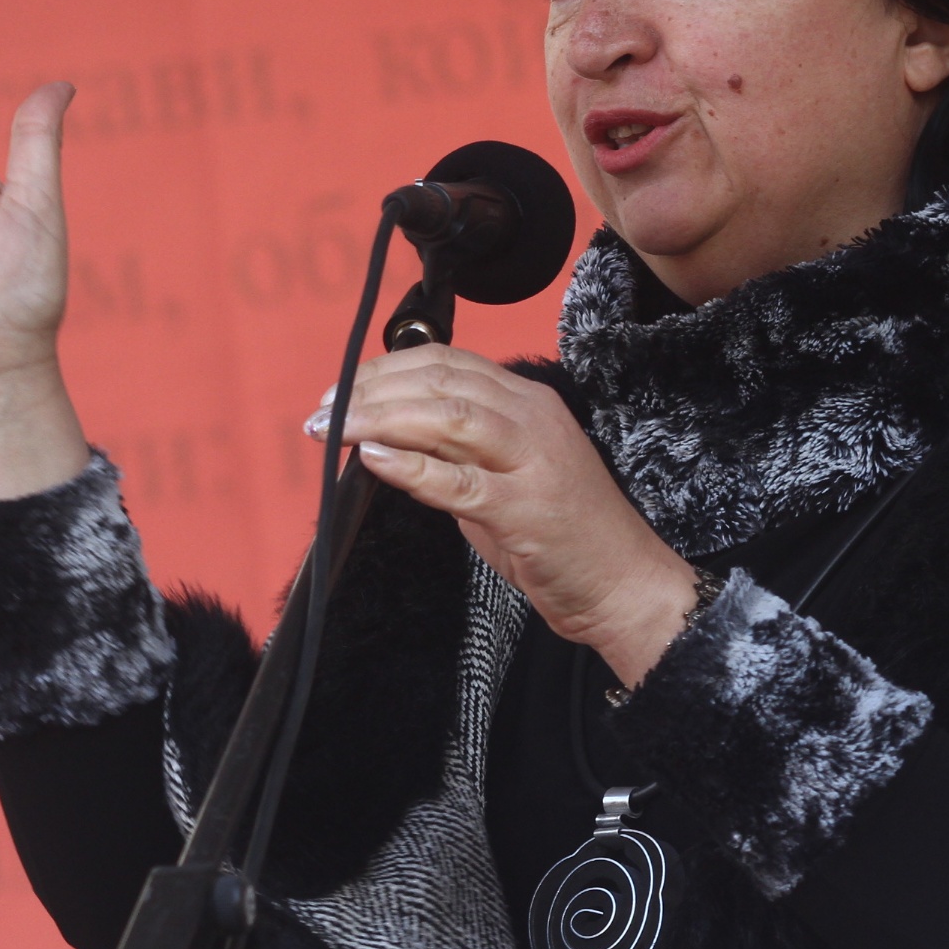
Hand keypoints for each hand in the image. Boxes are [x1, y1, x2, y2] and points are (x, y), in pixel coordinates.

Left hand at [324, 347, 698, 686]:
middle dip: (372, 391)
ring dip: (380, 418)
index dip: (385, 369)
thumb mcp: (503, 475)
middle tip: (324, 413)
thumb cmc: (562, 536)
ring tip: (335, 429)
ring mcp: (532, 461)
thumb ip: (454, 452)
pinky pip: (458, 480)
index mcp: (527, 402)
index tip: (341, 390)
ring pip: (447, 417)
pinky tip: (373, 459)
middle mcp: (532, 419)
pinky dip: (411, 466)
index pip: (447, 362)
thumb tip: (384, 439)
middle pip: (440, 381)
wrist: (624, 585)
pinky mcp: (526, 510)